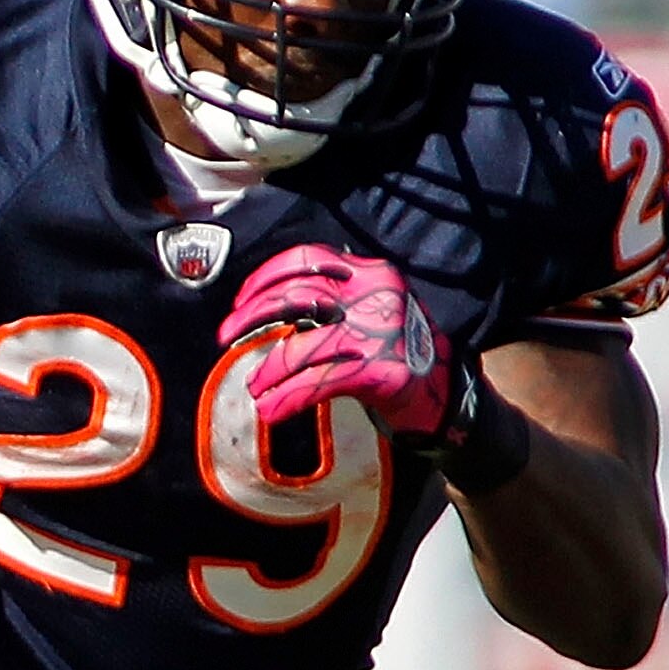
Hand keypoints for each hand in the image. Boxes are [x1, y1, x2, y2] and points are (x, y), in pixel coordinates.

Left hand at [222, 243, 462, 437]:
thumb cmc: (394, 351)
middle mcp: (374, 294)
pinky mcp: (380, 372)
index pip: (308, 258)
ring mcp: (378, 333)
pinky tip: (272, 411)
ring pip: (303, 347)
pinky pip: (319, 384)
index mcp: (369, 272)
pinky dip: (288, 399)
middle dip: (252, 316)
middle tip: (225, 337)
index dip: (266, 276)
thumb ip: (329, 300)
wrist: (443, 392)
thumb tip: (264, 307)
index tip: (240, 300)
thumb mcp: (368, 309)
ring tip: (255, 389)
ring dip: (268, 370)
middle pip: (297, 296)